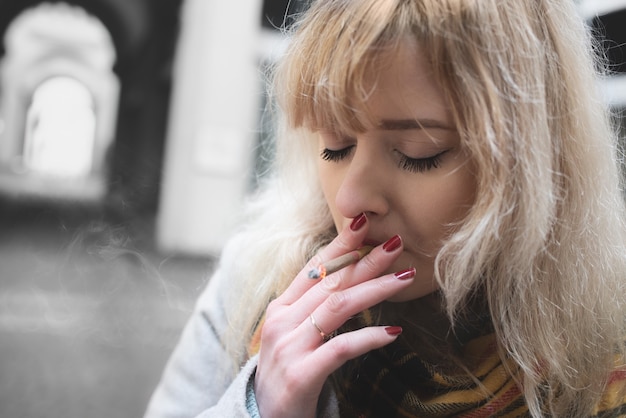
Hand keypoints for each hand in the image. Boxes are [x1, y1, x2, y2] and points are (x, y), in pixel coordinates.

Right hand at [254, 214, 415, 417]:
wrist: (261, 417)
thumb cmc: (284, 372)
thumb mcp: (292, 333)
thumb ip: (313, 308)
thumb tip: (348, 280)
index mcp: (281, 307)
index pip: (314, 267)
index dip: (340, 244)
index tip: (364, 224)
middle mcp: (282, 321)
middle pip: (331, 282)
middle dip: (367, 260)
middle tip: (396, 244)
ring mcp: (290, 346)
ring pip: (338, 306)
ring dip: (375, 289)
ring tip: (404, 278)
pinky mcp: (302, 373)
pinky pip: (341, 347)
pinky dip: (369, 337)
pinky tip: (393, 331)